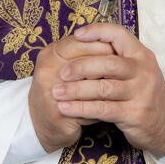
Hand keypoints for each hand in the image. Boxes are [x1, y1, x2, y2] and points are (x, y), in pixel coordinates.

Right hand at [28, 35, 113, 153]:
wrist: (41, 123)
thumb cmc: (61, 89)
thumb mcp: (68, 65)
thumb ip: (85, 53)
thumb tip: (115, 45)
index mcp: (51, 53)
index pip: (80, 41)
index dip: (102, 45)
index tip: (118, 52)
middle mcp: (47, 69)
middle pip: (86, 62)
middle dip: (108, 67)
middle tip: (123, 71)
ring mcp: (50, 91)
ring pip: (89, 85)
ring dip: (106, 87)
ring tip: (120, 88)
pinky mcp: (57, 113)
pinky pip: (87, 107)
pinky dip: (101, 107)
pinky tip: (110, 106)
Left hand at [53, 24, 164, 155]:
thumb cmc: (142, 91)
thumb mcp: (137, 68)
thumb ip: (116, 56)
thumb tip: (81, 43)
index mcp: (141, 54)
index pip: (119, 34)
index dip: (97, 31)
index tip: (77, 34)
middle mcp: (144, 71)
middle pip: (109, 62)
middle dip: (81, 66)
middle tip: (62, 72)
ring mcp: (141, 93)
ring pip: (104, 88)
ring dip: (77, 90)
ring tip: (57, 92)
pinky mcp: (135, 114)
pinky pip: (103, 109)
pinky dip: (81, 108)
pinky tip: (66, 108)